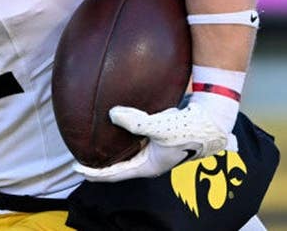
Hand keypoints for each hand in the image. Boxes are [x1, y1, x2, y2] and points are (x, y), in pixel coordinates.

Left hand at [73, 103, 229, 181]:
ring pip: (126, 153)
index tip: (76, 168)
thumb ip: (136, 122)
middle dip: (99, 164)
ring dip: (110, 151)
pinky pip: (134, 139)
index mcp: (148, 166)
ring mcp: (153, 151)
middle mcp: (149, 161)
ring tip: (93, 144)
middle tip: (80, 158)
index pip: (115, 174)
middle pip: (118, 167)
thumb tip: (112, 114)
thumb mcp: (160, 127)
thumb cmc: (188, 129)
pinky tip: (113, 124)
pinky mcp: (157, 138)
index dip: (94, 173)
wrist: (211, 120)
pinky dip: (122, 135)